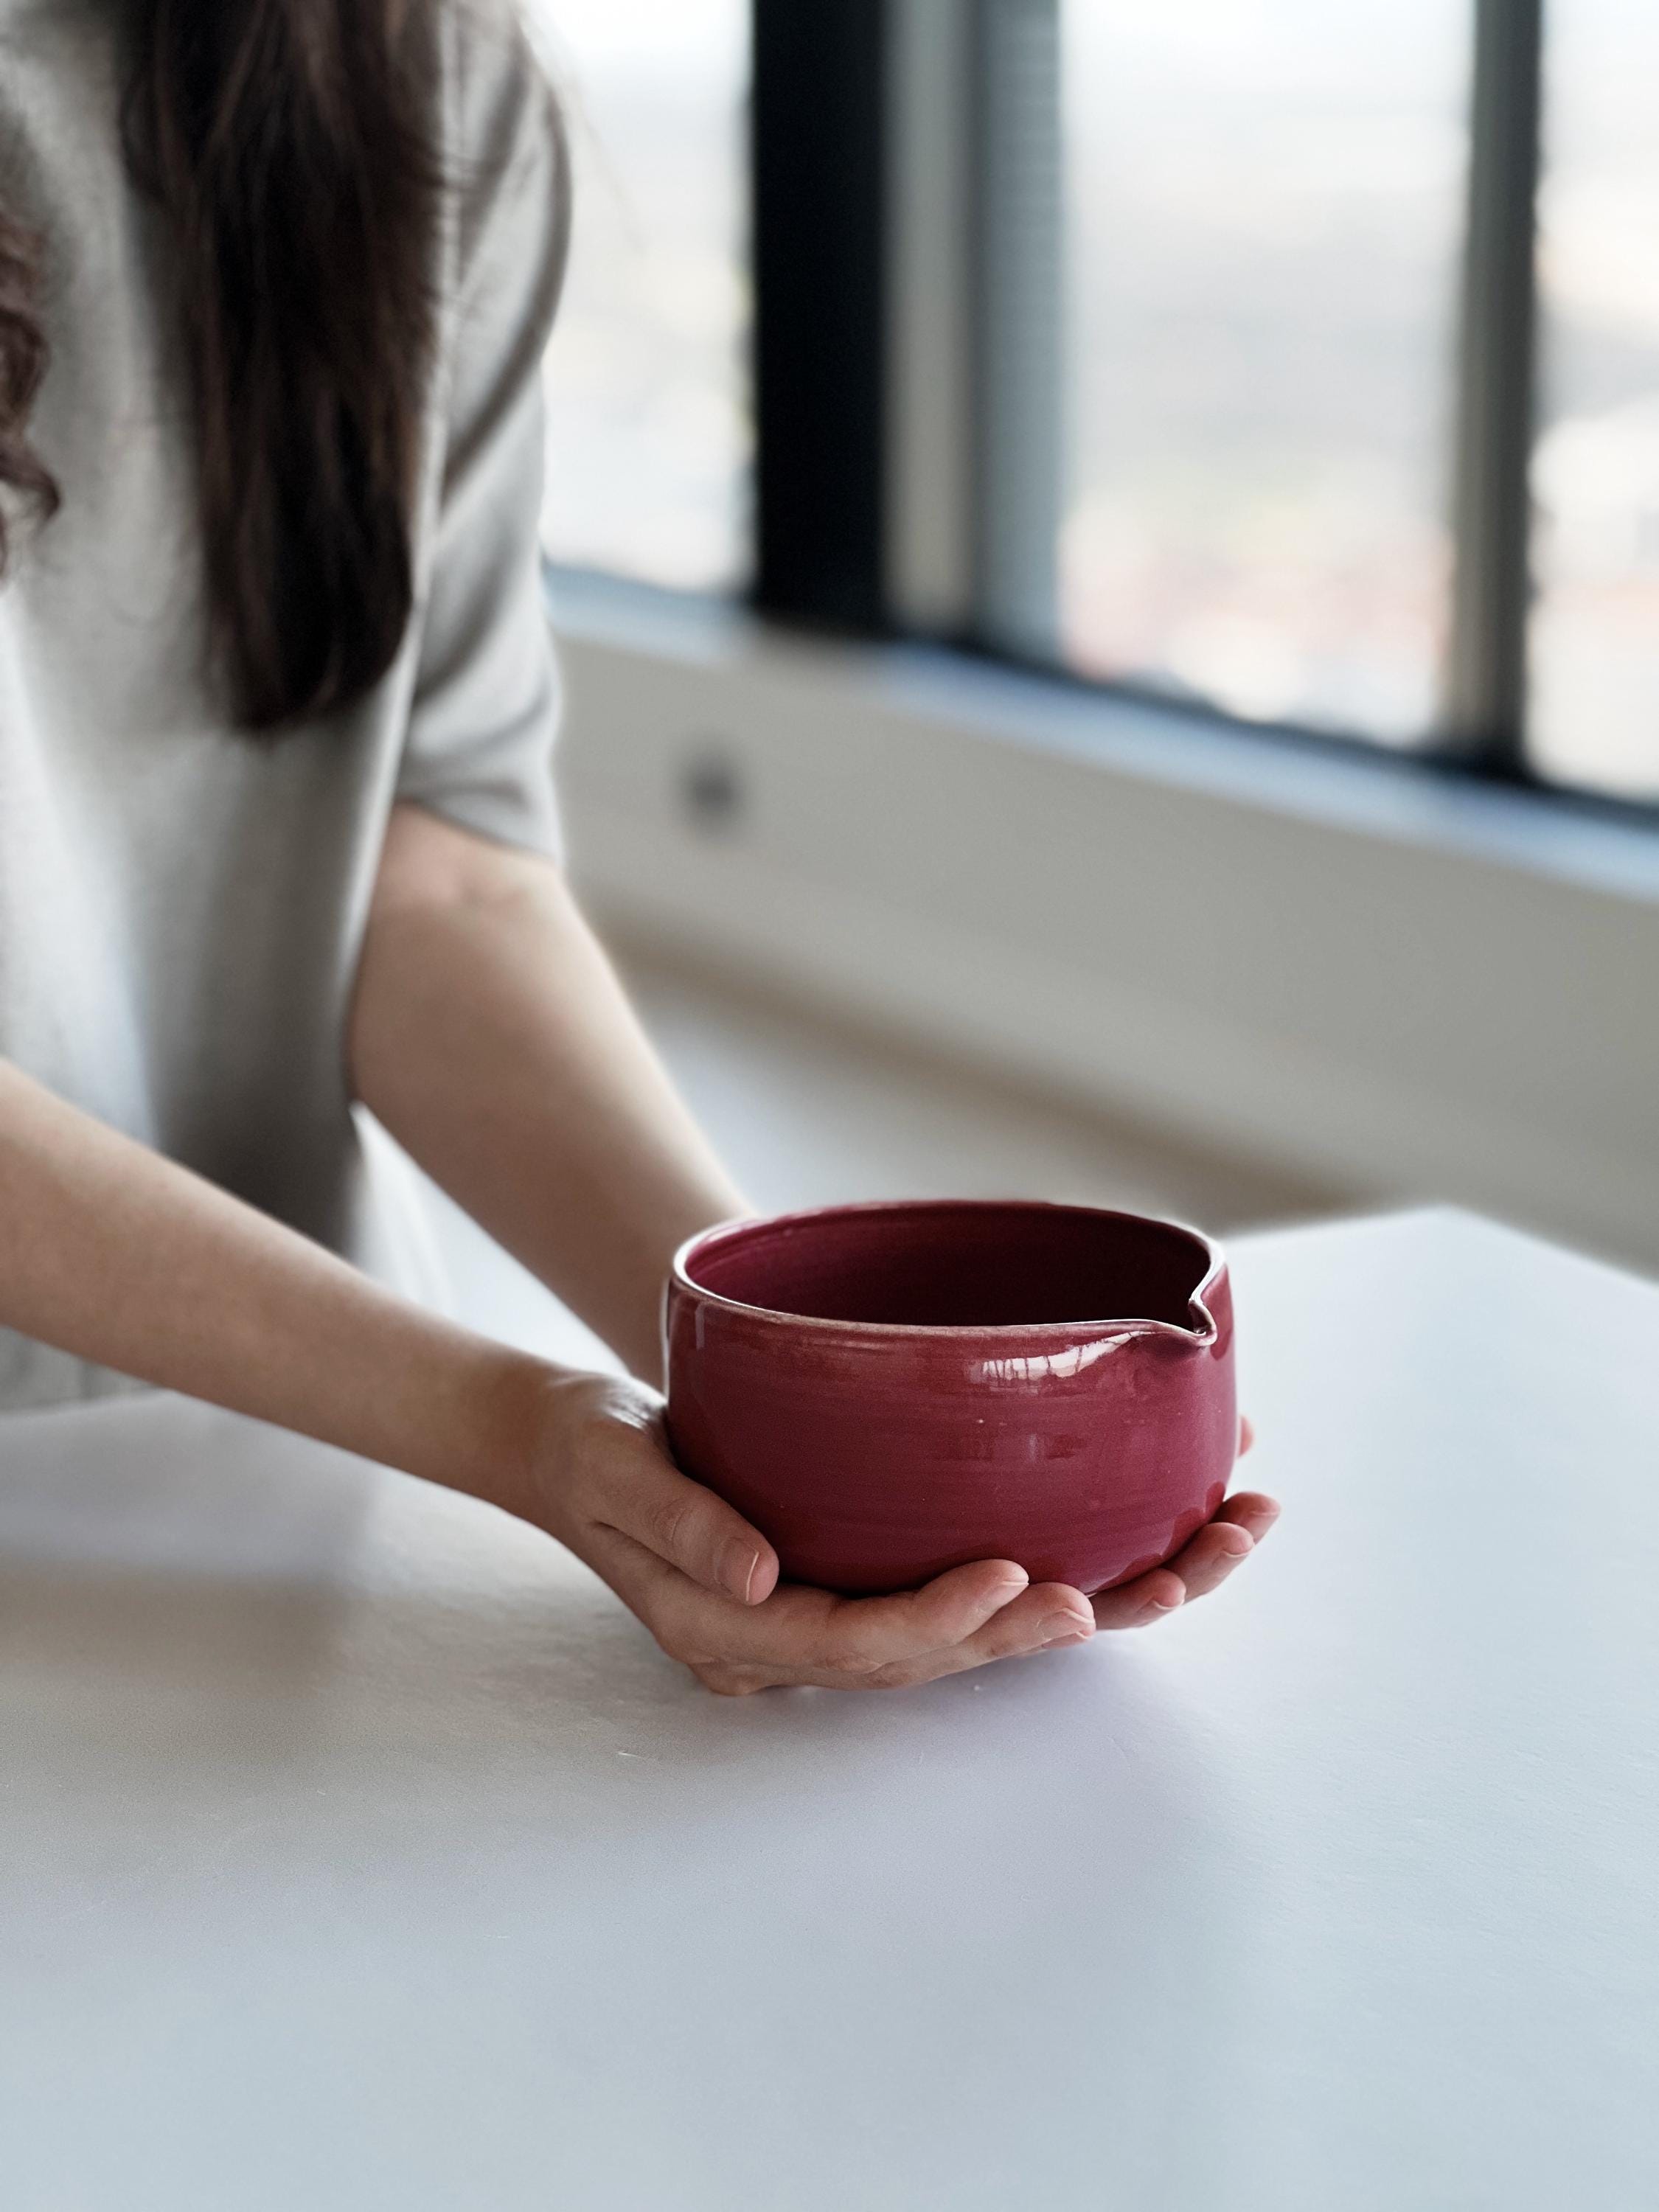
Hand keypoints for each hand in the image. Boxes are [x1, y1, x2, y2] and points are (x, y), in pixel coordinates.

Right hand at [520, 1374, 1276, 1696]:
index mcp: (736, 1633)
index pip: (858, 1642)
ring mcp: (831, 1615)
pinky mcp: (858, 1575)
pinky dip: (1053, 1568)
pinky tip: (1141, 1540)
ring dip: (1089, 1604)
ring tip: (1200, 1563)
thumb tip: (761, 1583)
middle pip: (941, 1652)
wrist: (572, 1448)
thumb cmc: (590, 1451)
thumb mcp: (614, 1473)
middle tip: (1165, 1585)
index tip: (1020, 1578)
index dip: (945, 1619)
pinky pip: (964, 1590)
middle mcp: (797, 1642)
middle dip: (1055, 1624)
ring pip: (971, 1632)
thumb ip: (682, 1526)